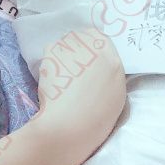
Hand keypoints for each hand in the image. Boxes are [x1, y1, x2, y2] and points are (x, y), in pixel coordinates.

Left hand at [30, 28, 126, 164]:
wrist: (70, 126)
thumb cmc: (95, 120)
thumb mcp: (115, 96)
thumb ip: (108, 76)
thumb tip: (98, 70)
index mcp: (114, 59)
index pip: (101, 41)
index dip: (91, 52)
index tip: (86, 66)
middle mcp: (95, 46)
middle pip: (82, 39)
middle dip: (75, 52)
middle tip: (71, 74)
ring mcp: (73, 45)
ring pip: (65, 45)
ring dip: (62, 57)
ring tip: (62, 81)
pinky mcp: (53, 50)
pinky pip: (51, 52)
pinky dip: (50, 65)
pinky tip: (52, 82)